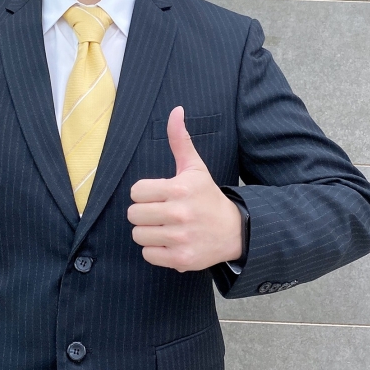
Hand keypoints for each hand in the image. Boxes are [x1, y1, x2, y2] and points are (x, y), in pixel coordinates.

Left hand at [128, 106, 241, 270]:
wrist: (235, 231)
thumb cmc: (207, 197)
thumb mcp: (195, 168)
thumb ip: (180, 140)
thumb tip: (176, 110)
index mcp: (180, 188)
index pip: (136, 191)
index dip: (144, 193)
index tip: (159, 195)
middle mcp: (180, 213)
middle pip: (134, 214)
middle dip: (144, 213)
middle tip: (160, 212)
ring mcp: (181, 238)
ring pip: (138, 235)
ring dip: (148, 232)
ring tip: (165, 227)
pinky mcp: (181, 259)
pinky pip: (148, 254)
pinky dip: (155, 250)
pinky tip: (170, 242)